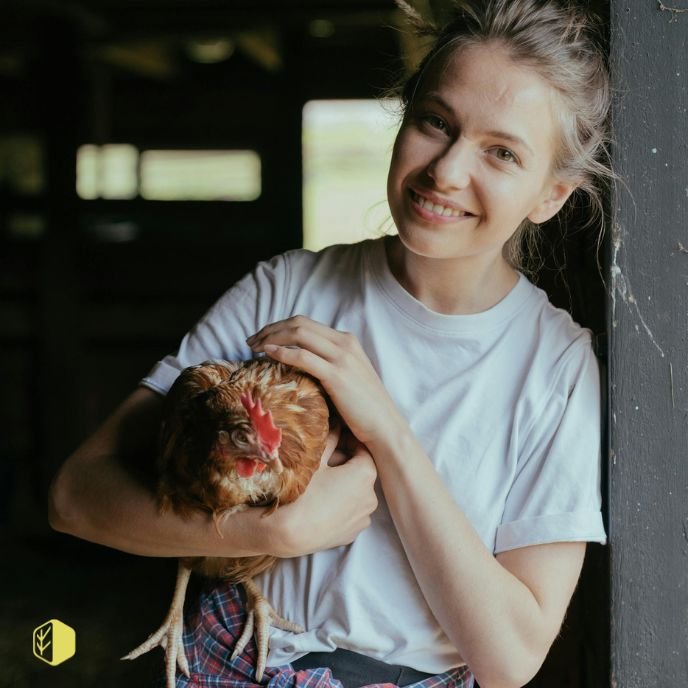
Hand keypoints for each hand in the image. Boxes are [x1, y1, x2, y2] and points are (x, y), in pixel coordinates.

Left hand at [247, 316, 403, 446]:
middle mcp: (345, 343)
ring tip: (254, 348)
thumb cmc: (364, 408)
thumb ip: (328, 364)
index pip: (306, 323)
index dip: (279, 327)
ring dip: (271, 337)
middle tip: (251, 341)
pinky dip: (282, 352)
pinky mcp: (336, 375)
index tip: (262, 338)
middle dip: (270, 329)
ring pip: (299, 334)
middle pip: (299, 323)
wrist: (385, 426)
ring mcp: (342, 357)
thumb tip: (300, 364)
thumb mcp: (348, 377)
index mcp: (347, 340)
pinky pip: (302, 356)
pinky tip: (267, 355)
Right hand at [269, 424, 377, 556]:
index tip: (334, 440)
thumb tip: (336, 423)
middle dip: (345, 465)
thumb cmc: (303, 492)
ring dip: (344, 486)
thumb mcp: (316, 459)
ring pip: (356, 493)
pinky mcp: (353, 533)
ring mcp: (363, 518)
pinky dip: (341, 505)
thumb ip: (330, 438)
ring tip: (321, 484)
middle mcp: (372, 497)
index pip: (362, 450)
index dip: (348, 442)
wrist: (290, 533)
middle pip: (360, 472)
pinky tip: (322, 503)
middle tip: (323, 462)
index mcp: (365, 474)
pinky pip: (351, 511)